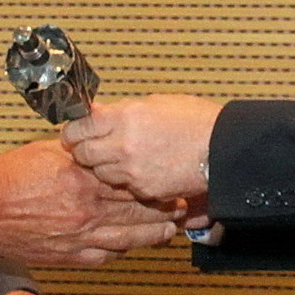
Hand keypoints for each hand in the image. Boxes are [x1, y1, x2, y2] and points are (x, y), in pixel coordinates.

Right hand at [0, 138, 178, 265]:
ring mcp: (79, 237)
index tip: (171, 183)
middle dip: (164, 211)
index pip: (131, 183)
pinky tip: (131, 246)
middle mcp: (86, 211)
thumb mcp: (48, 150)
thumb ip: (79, 149)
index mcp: (84, 181)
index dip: (155, 185)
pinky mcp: (68, 255)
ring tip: (169, 231)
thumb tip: (97, 138)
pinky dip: (122, 250)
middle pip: (137, 212)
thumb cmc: (10, 176)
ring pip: (128, 238)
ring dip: (152, 234)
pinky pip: (105, 256)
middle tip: (183, 209)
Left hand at [61, 95, 221, 201]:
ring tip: (120, 159)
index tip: (74, 132)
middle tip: (90, 147)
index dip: (72, 131)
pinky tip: (138, 170)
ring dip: (103, 167)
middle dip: (83, 151)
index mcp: (124, 117)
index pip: (79, 127)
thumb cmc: (196, 121)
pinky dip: (126, 181)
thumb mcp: (155, 104)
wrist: (222, 148)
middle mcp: (123, 144)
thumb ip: (123, 111)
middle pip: (82, 154)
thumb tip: (100, 113)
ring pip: (100, 174)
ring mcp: (132, 171)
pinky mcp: (144, 190)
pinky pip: (123, 187)